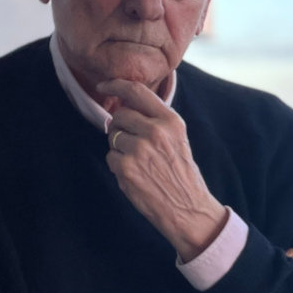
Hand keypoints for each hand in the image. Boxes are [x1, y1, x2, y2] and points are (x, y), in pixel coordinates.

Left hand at [99, 79, 225, 261]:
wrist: (188, 208)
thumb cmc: (182, 173)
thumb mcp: (177, 138)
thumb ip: (154, 119)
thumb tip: (123, 107)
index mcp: (171, 120)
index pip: (137, 91)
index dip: (116, 84)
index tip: (104, 84)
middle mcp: (155, 131)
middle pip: (120, 115)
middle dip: (119, 126)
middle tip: (131, 142)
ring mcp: (139, 149)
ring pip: (113, 136)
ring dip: (119, 148)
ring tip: (139, 162)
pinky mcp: (127, 168)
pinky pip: (110, 157)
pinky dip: (118, 166)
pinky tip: (136, 175)